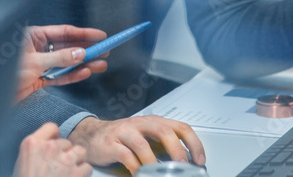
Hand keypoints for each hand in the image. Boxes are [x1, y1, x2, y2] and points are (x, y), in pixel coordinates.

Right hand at [14, 122, 91, 176]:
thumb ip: (35, 150)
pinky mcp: (76, 174)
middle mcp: (50, 148)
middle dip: (65, 152)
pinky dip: (83, 173)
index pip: (51, 128)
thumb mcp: (22, 162)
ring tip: (70, 171)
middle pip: (67, 142)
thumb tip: (46, 148)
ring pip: (80, 151)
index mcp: (32, 143)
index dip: (55, 137)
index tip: (55, 145)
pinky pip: (87, 167)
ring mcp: (65, 160)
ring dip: (77, 160)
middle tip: (60, 166)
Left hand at [17, 25, 107, 101]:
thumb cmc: (3, 71)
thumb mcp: (33, 63)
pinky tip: (86, 72)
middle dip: (87, 49)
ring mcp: (39, 63)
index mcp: (33, 35)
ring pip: (66, 62)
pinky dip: (72, 75)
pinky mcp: (39, 79)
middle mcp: (38, 47)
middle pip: (67, 46)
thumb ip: (58, 58)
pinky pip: (59, 76)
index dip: (84, 34)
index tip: (101, 36)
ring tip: (102, 65)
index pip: (64, 32)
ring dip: (83, 64)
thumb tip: (81, 53)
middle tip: (106, 51)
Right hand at [68, 115, 204, 174]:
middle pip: (163, 131)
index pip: (180, 127)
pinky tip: (140, 175)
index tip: (200, 160)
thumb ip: (164, 148)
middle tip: (183, 166)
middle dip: (176, 150)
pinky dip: (135, 167)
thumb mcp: (148, 138)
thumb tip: (186, 164)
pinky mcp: (111, 144)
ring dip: (153, 162)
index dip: (193, 143)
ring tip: (160, 174)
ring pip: (142, 144)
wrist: (92, 135)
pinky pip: (125, 156)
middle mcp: (141, 124)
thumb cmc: (124, 138)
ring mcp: (125, 132)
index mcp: (154, 122)